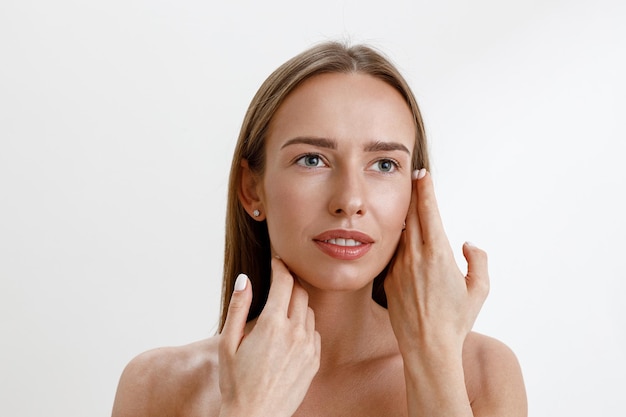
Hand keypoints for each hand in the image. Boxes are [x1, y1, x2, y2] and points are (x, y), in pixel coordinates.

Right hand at [218, 257, 320, 416]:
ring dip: (297, 304)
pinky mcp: (315, 360)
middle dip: (290, 282)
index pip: (284, 282)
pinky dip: (304, 325)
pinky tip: (289, 333)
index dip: (280, 266)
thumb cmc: (236, 383)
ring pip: (308, 311)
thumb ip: (238, 307)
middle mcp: (295, 332)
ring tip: (280, 311)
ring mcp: (308, 347)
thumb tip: (244, 279)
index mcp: (272, 324)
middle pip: (301, 292)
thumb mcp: (228, 343)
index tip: (276, 260)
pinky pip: (314, 332)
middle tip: (279, 281)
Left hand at [384, 169, 489, 356]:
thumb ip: (477, 260)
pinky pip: (395, 255)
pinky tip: (406, 245)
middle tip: (415, 180)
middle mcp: (415, 256)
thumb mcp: (480, 289)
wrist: (427, 346)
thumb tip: (466, 243)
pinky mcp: (389, 279)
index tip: (422, 174)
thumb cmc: (457, 320)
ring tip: (412, 210)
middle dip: (413, 195)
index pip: (429, 211)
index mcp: (438, 253)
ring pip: (401, 234)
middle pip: (411, 216)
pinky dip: (401, 245)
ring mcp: (399, 267)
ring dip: (406, 220)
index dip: (425, 189)